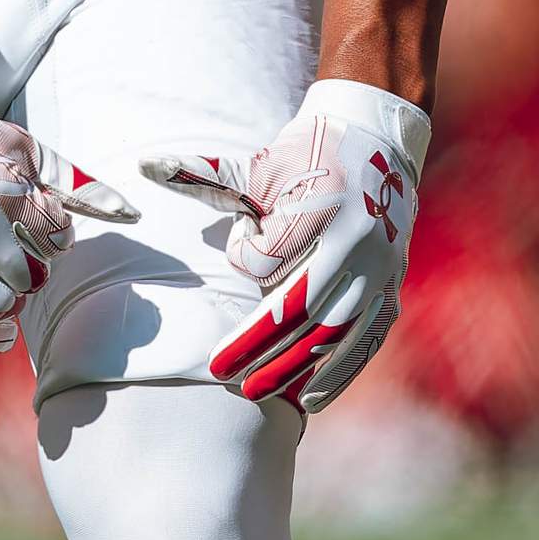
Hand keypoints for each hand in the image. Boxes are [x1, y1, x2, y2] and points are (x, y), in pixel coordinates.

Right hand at [0, 65, 137, 348]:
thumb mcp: (21, 148)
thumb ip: (75, 182)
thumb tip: (131, 213)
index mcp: (6, 188)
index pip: (57, 242)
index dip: (52, 239)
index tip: (36, 230)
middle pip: (29, 279)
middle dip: (29, 271)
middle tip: (13, 255)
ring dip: (4, 300)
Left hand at [141, 79, 428, 412]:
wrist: (376, 141)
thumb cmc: (306, 153)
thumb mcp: (261, 164)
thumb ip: (206, 175)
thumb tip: (146, 165)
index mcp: (321, 207)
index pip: (270, 259)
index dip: (244, 255)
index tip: (242, 239)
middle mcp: (355, 242)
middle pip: (300, 307)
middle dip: (258, 345)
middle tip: (220, 372)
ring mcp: (380, 269)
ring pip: (333, 332)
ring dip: (294, 368)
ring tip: (255, 392)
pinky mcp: (392, 288)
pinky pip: (364, 340)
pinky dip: (338, 372)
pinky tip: (309, 398)